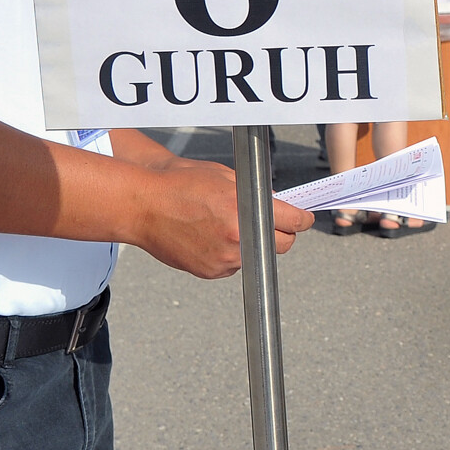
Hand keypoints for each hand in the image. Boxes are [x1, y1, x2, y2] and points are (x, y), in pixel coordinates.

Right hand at [133, 158, 314, 278]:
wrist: (144, 205)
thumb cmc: (181, 184)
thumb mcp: (225, 177)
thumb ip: (256, 193)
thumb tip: (278, 205)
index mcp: (243, 210)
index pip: (293, 222)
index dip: (303, 219)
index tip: (305, 218)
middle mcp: (236, 238)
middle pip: (283, 245)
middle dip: (282, 233)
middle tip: (274, 222)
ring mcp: (223, 259)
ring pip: (257, 256)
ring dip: (253, 244)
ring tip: (227, 225)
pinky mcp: (209, 272)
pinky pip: (233, 265)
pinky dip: (231, 253)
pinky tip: (212, 237)